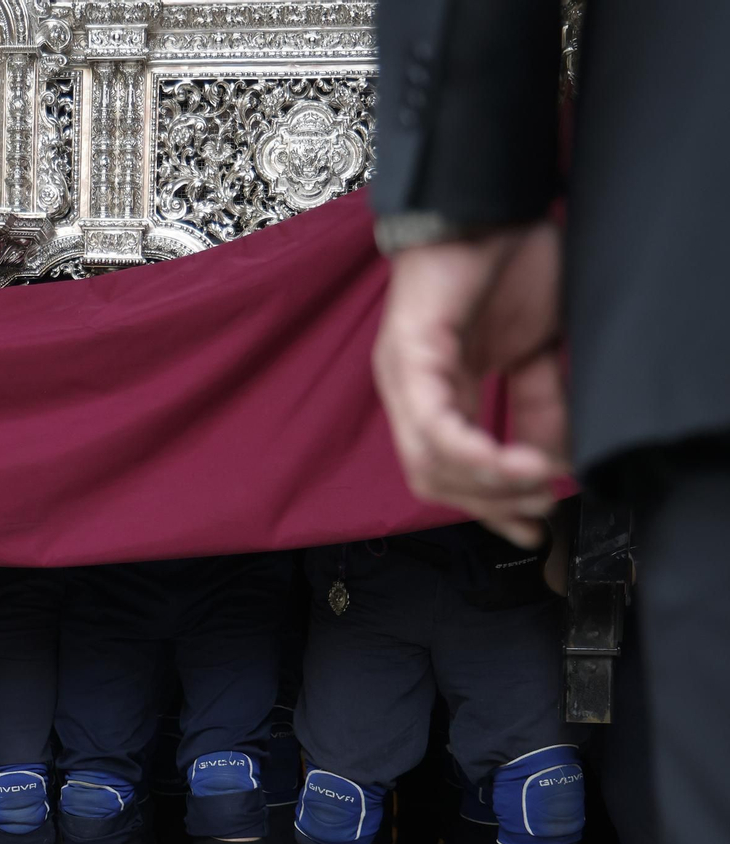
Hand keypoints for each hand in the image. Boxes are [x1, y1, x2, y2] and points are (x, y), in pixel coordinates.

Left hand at [372, 221, 569, 547]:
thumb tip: (557, 460)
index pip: (448, 471)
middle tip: (540, 510)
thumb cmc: (510, 264)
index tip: (534, 524)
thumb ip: (541, 404)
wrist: (493, 204)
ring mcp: (402, 375)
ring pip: (429, 464)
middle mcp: (410, 391)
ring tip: (538, 484)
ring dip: (488, 486)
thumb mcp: (537, 349)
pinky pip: (433, 425)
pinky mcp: (409, 354)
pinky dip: (477, 453)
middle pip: (434, 480)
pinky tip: (519, 462)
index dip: (490, 505)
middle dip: (492, 505)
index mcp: (437, 392)